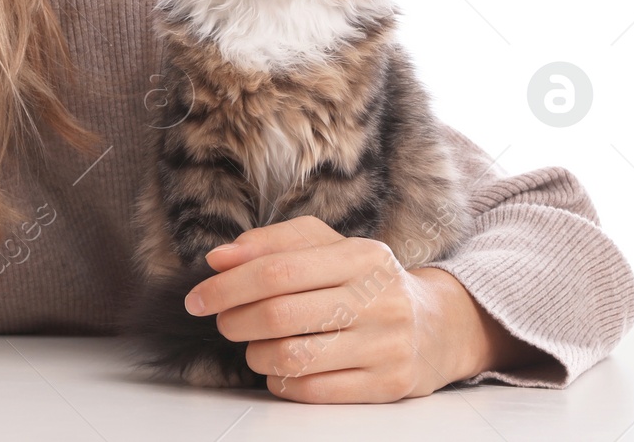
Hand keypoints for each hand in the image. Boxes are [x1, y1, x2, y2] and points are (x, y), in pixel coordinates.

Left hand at [182, 215, 513, 402]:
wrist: (436, 326)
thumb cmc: (366, 281)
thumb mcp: (328, 247)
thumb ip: (272, 244)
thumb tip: (219, 259)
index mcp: (361, 256)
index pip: (276, 270)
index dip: (227, 286)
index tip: (197, 298)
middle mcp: (378, 298)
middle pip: (280, 314)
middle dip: (235, 321)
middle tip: (223, 322)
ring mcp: (385, 344)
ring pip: (294, 356)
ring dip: (255, 354)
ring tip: (252, 346)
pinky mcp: (388, 384)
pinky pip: (314, 390)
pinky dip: (282, 381)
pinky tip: (280, 369)